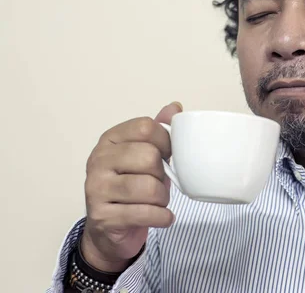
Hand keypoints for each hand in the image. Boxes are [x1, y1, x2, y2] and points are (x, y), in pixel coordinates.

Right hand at [80, 102, 182, 271]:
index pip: (146, 127)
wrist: (109, 229)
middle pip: (149, 157)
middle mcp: (98, 160)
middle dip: (163, 173)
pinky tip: (163, 217)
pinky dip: (162, 217)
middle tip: (159, 182)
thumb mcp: (145, 155)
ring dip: (162, 198)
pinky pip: (145, 213)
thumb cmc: (131, 186)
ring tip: (158, 201)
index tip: (168, 154)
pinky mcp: (103, 216)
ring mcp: (96, 189)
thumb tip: (175, 107)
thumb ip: (158, 131)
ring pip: (149, 188)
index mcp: (110, 139)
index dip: (166, 141)